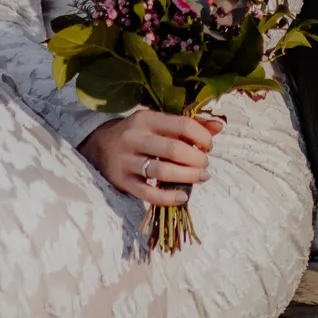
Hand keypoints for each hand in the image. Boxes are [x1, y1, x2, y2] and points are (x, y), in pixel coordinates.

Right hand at [82, 107, 224, 199]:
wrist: (98, 146)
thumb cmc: (138, 133)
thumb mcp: (158, 123)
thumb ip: (188, 124)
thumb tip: (219, 126)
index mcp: (146, 119)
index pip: (182, 125)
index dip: (202, 137)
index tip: (208, 146)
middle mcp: (134, 138)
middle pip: (174, 150)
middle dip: (197, 160)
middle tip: (204, 164)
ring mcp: (126, 161)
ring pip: (162, 172)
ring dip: (188, 177)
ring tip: (201, 177)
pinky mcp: (122, 181)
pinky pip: (148, 194)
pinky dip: (168, 197)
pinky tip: (183, 196)